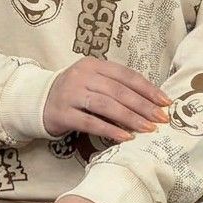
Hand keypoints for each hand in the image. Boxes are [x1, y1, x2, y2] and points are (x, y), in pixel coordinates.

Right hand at [42, 55, 171, 139]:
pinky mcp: (63, 113)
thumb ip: (116, 88)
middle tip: (161, 118)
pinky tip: (125, 137)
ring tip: (148, 129)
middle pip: (119, 91)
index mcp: (94, 65)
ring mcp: (71, 94)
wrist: (37, 102)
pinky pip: (90, 122)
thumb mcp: (93, 82)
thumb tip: (150, 103)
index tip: (165, 102)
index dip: (148, 89)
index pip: (126, 75)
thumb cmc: (74, 94)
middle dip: (143, 106)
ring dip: (130, 118)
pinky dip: (110, 130)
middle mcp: (82, 76)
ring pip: (106, 105)